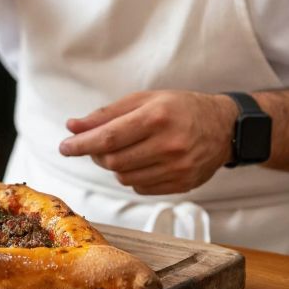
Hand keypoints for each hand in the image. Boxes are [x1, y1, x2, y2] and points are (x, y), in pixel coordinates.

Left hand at [58, 90, 236, 195]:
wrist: (224, 127)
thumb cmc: (179, 108)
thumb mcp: (145, 100)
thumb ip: (107, 114)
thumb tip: (73, 126)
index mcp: (157, 117)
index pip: (108, 138)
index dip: (81, 144)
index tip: (64, 147)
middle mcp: (169, 145)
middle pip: (113, 160)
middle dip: (97, 154)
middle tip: (96, 144)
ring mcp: (177, 168)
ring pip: (124, 177)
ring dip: (114, 166)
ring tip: (124, 150)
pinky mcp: (182, 184)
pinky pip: (140, 187)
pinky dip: (132, 176)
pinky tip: (141, 161)